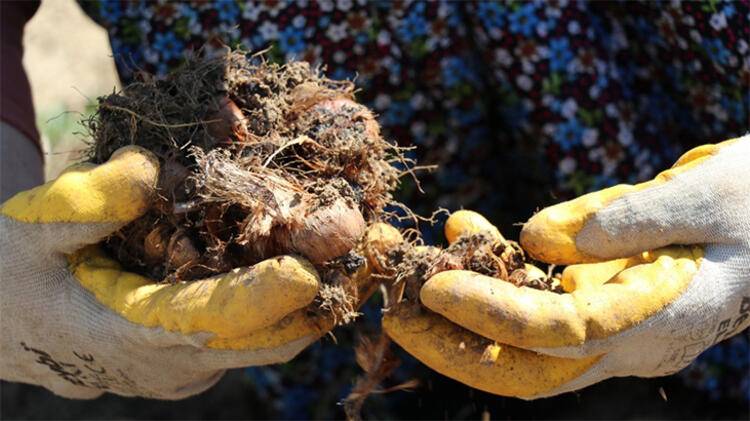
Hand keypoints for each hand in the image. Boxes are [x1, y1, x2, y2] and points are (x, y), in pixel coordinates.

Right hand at [0, 146, 383, 398]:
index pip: (208, 323)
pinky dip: (294, 304)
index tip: (310, 273)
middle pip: (265, 342)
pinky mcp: (201, 358)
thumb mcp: (28, 231)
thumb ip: (81, 206)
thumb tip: (149, 173)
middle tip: (370, 244)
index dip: (261, 301)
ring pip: (271, 344)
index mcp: (129, 334)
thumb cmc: (17, 275)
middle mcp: (173, 363)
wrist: (9, 325)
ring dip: (320, 300)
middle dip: (323, 298)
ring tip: (363, 246)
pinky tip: (320, 259)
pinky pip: (260, 338)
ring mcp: (192, 367)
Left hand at [384, 136, 749, 398]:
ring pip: (523, 348)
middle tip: (391, 310)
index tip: (431, 286)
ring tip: (411, 274)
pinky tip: (467, 239)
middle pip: (528, 368)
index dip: (489, 314)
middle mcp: (633, 342)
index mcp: (665, 320)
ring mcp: (615, 332)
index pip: (558, 335)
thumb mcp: (701, 195)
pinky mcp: (602, 309)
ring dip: (461, 318)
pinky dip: (495, 282)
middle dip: (454, 346)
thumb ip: (621, 219)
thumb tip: (532, 240)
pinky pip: (537, 311)